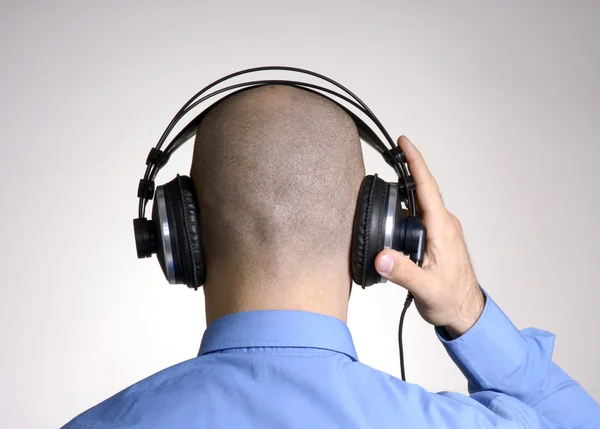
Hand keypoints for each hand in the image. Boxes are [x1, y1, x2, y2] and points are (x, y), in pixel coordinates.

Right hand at [374, 136, 484, 338]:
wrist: (466, 313)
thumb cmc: (451, 299)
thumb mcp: (425, 288)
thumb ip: (402, 272)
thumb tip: (382, 257)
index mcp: (442, 229)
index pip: (426, 188)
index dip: (415, 163)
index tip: (404, 143)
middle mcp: (443, 225)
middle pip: (422, 190)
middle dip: (405, 170)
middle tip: (387, 154)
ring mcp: (441, 231)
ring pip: (419, 204)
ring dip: (403, 192)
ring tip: (383, 184)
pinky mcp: (437, 239)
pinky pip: (420, 216)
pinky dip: (405, 209)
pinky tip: (392, 214)